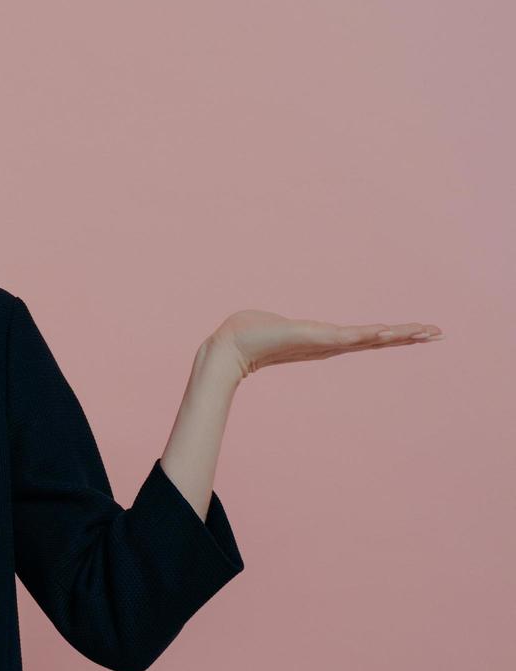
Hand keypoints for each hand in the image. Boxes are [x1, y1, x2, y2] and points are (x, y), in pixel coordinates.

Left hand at [209, 309, 443, 378]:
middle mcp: (330, 343)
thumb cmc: (251, 334)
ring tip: (425, 331)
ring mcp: (324, 343)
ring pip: (369, 337)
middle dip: (409, 336)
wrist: (231, 345)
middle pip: (378, 338)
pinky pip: (347, 336)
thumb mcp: (280, 327)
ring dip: (398, 334)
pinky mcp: (313, 339)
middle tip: (439, 332)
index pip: (368, 336)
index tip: (421, 330)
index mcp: (326, 340)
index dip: (395, 334)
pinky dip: (367, 334)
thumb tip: (282, 324)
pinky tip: (387, 330)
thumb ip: (288, 328)